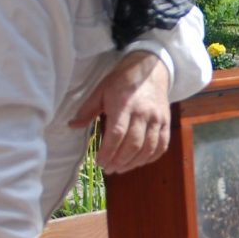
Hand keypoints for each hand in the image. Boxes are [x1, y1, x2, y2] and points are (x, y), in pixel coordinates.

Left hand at [71, 51, 171, 173]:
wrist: (151, 69)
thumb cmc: (123, 81)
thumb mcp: (101, 90)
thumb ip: (87, 110)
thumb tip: (72, 126)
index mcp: (123, 104)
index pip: (117, 133)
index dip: (108, 151)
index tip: (99, 162)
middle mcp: (143, 113)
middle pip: (133, 144)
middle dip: (119, 161)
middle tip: (108, 169)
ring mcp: (157, 119)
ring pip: (148, 148)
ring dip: (134, 163)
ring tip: (120, 168)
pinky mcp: (166, 122)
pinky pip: (162, 145)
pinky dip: (150, 158)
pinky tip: (138, 162)